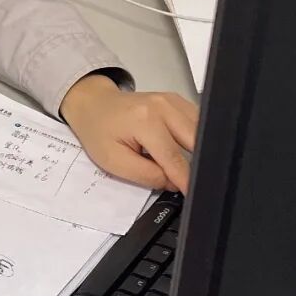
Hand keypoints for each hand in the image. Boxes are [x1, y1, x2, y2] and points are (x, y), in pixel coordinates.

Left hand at [60, 74, 196, 192]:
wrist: (94, 105)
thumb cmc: (99, 131)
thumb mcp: (114, 162)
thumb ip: (146, 175)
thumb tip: (173, 183)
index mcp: (145, 121)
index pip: (174, 158)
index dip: (185, 180)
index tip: (193, 194)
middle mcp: (163, 106)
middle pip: (195, 140)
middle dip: (197, 164)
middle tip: (193, 183)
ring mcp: (172, 101)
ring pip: (201, 130)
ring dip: (198, 150)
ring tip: (185, 166)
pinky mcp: (177, 101)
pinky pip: (197, 122)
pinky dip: (195, 138)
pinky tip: (184, 149)